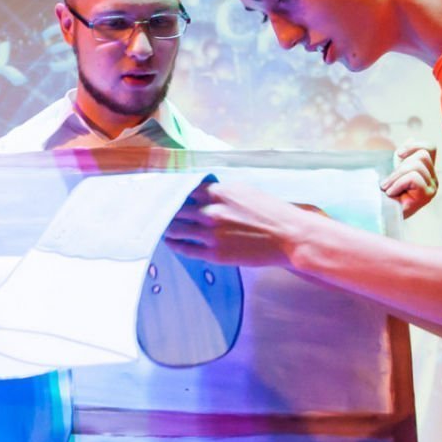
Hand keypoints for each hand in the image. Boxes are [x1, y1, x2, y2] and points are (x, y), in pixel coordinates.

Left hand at [164, 181, 317, 267]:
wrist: (288, 236)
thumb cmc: (271, 212)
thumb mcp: (245, 191)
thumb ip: (221, 190)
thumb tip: (202, 189)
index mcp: (219, 191)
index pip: (183, 188)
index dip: (169, 191)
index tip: (159, 192)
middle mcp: (211, 211)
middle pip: (175, 208)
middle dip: (163, 209)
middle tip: (152, 210)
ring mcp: (211, 234)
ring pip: (176, 229)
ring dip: (166, 228)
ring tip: (159, 227)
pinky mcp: (215, 254)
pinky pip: (186, 249)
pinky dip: (176, 245)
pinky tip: (171, 242)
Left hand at [379, 141, 437, 218]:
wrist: (382, 217)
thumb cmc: (387, 197)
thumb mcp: (395, 173)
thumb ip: (403, 158)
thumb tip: (411, 137)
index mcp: (427, 171)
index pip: (430, 148)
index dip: (414, 145)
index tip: (398, 154)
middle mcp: (434, 179)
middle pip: (421, 156)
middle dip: (400, 167)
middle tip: (388, 182)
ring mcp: (432, 187)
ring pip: (416, 166)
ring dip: (396, 177)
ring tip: (388, 189)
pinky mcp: (427, 195)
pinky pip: (413, 178)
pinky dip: (398, 184)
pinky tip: (391, 194)